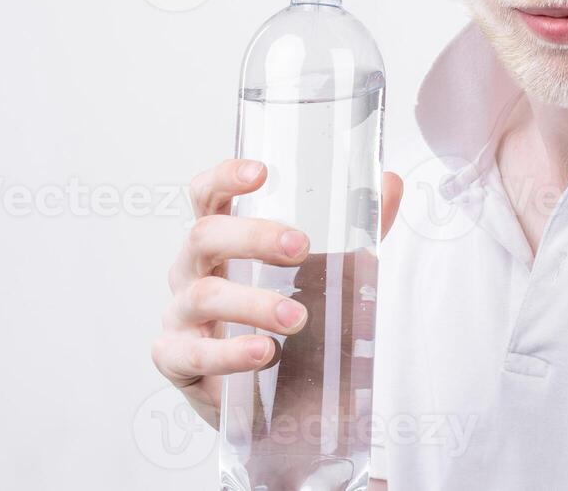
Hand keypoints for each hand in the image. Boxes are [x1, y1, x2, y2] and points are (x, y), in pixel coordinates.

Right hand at [151, 157, 403, 426]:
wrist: (266, 395)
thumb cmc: (280, 317)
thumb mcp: (320, 273)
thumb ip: (354, 234)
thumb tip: (391, 184)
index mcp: (219, 240)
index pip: (207, 196)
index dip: (225, 178)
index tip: (260, 172)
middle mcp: (191, 270)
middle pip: (205, 236)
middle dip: (253, 237)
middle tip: (302, 247)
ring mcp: (179, 314)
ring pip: (204, 295)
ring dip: (253, 303)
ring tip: (296, 318)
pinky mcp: (176, 359)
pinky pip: (193, 353)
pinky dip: (229, 353)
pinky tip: (262, 353)